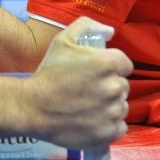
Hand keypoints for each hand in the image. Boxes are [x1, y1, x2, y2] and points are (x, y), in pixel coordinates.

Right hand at [25, 17, 131, 148]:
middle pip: (122, 85)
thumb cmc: (49, 72)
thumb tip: (110, 31)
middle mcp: (115, 87)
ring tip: (89, 105)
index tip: (97, 72)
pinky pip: (119, 126)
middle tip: (89, 89)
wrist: (34, 107)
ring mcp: (113, 112)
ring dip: (110, 105)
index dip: (112, 67)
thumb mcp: (63, 40)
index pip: (125, 64)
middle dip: (109, 85)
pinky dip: (110, 124)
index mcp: (107, 63)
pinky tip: (93, 120)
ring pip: (121, 106)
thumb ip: (87, 26)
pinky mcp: (109, 132)